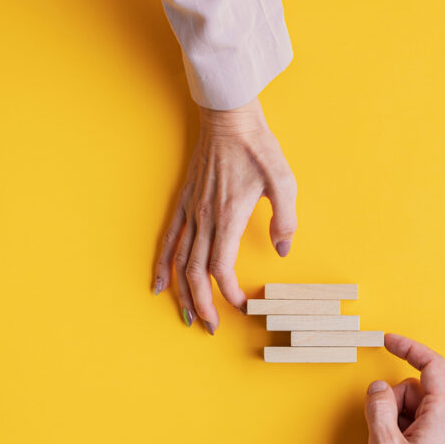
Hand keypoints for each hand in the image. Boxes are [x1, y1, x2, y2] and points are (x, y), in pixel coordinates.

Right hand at [154, 98, 296, 332]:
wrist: (228, 117)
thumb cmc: (257, 147)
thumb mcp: (284, 181)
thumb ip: (285, 220)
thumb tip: (283, 251)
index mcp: (228, 216)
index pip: (221, 267)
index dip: (229, 292)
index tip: (242, 305)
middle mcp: (204, 218)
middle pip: (195, 272)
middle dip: (202, 303)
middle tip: (211, 327)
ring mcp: (190, 211)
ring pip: (179, 260)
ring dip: (181, 291)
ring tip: (187, 316)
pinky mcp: (184, 202)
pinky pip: (168, 239)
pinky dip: (162, 264)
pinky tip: (159, 283)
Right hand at [364, 334, 444, 443]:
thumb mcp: (383, 443)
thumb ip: (378, 407)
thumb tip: (378, 389)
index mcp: (443, 414)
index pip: (433, 366)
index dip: (409, 348)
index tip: (389, 341)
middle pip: (417, 389)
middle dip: (393, 399)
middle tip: (382, 429)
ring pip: (414, 408)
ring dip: (395, 418)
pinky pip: (417, 426)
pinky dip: (400, 431)